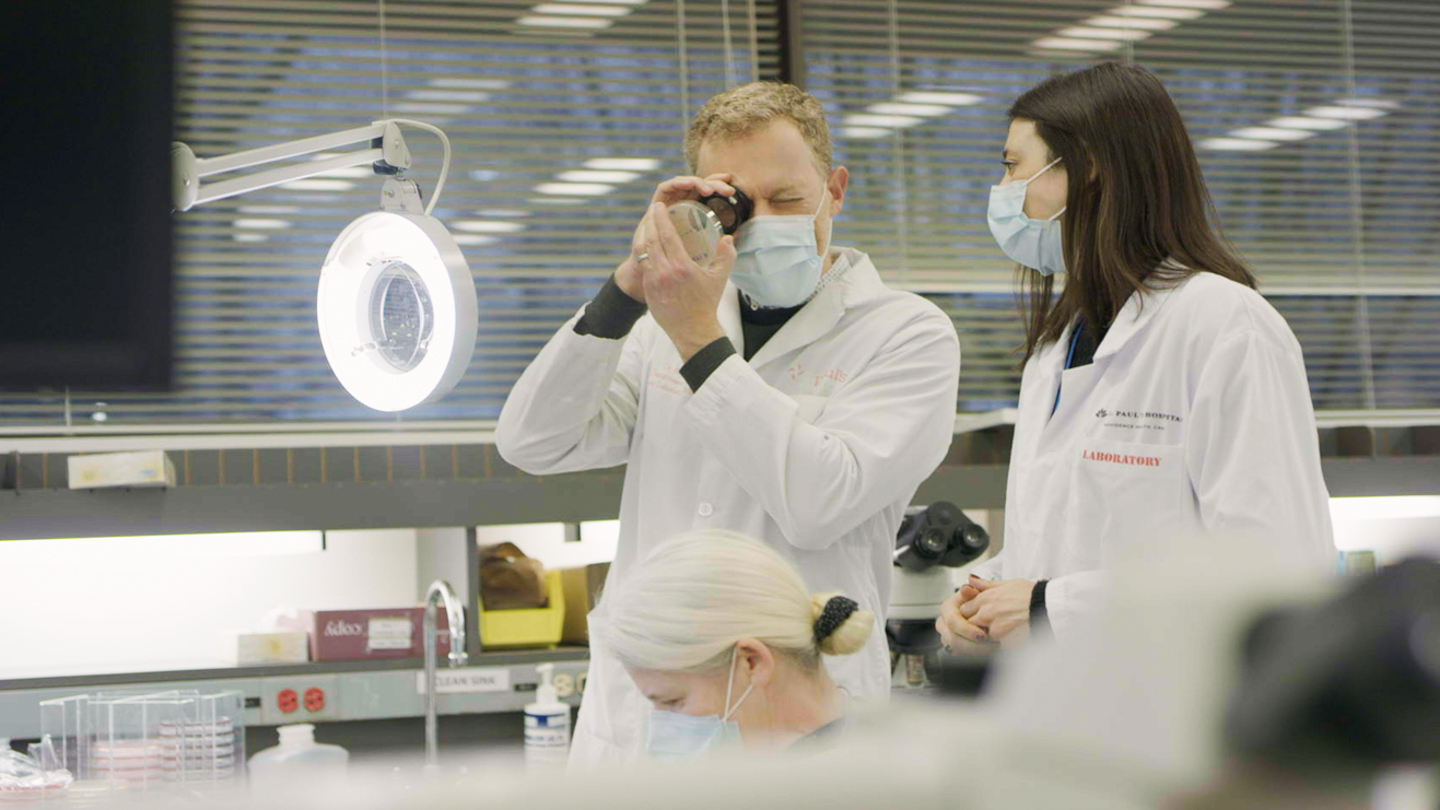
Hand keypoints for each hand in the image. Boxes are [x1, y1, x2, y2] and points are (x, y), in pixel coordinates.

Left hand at [617, 174, 737, 303]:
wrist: (692, 330)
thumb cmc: (707, 303)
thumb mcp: (720, 278)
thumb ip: (726, 255)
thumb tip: (728, 237)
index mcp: (682, 267)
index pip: (667, 235)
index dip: (661, 218)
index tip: (659, 206)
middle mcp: (665, 272)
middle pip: (652, 239)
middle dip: (651, 222)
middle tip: (653, 211)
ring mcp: (654, 281)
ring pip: (643, 252)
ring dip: (645, 236)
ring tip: (648, 225)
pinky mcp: (648, 289)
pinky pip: (643, 265)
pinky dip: (644, 252)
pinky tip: (648, 245)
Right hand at [937, 584, 989, 649]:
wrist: (981, 611)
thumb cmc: (979, 601)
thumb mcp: (978, 593)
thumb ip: (973, 592)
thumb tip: (966, 588)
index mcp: (947, 608)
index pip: (953, 621)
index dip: (967, 629)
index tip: (983, 635)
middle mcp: (943, 623)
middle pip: (952, 639)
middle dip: (972, 645)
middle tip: (991, 646)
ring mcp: (946, 636)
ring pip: (956, 650)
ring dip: (975, 652)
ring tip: (993, 649)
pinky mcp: (952, 647)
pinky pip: (960, 655)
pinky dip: (975, 655)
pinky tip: (988, 652)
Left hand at [957, 575, 1035, 644]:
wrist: (1047, 607)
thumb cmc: (1031, 594)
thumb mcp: (1008, 583)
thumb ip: (986, 585)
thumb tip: (971, 580)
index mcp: (985, 598)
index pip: (964, 608)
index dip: (970, 612)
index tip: (977, 614)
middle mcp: (986, 613)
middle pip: (968, 622)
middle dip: (974, 624)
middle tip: (985, 624)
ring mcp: (993, 627)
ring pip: (978, 634)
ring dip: (983, 634)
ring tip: (997, 632)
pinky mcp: (1003, 640)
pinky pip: (992, 644)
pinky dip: (996, 643)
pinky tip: (1005, 638)